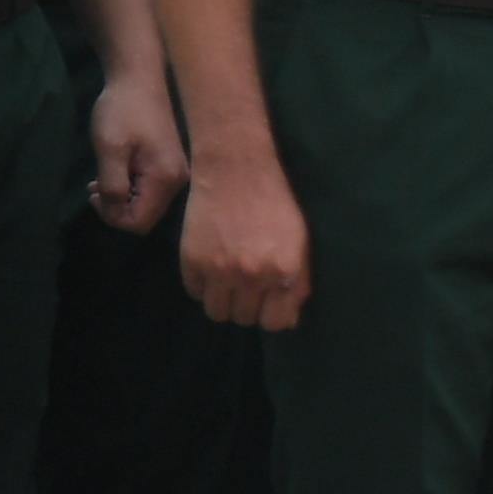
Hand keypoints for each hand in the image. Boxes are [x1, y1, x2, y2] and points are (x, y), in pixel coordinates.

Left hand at [88, 66, 188, 232]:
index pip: (139, 222)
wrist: (140, 79)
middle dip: (116, 208)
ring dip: (121, 197)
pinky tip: (117, 170)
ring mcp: (176, 173)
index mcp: (165, 179)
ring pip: (146, 204)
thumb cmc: (122, 112)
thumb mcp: (110, 150)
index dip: (112, 216)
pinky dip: (130, 187)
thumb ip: (113, 186)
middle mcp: (178, 181)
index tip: (95, 193)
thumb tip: (114, 212)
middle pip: (145, 216)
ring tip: (101, 178)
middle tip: (95, 186)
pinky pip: (150, 191)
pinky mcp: (170, 165)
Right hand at [181, 146, 310, 329]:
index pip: (276, 322)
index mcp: (285, 270)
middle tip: (250, 287)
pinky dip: (203, 286)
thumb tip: (290, 317)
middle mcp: (252, 276)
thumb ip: (297, 280)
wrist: (237, 170)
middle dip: (249, 307)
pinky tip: (211, 268)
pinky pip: (195, 293)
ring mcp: (219, 270)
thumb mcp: (300, 241)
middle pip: (244, 319)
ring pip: (217, 313)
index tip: (271, 304)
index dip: (274, 315)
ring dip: (224, 301)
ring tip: (230, 282)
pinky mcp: (192, 261)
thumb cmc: (276, 203)